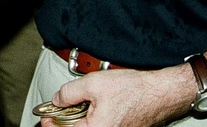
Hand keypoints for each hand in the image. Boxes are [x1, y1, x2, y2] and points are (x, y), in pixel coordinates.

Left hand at [43, 66, 192, 126]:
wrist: (161, 93)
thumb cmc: (134, 90)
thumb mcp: (93, 83)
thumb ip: (69, 92)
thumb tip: (57, 100)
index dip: (52, 123)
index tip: (45, 116)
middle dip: (67, 121)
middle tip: (60, 109)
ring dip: (81, 119)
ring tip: (83, 104)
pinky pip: (102, 126)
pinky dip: (94, 119)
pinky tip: (96, 107)